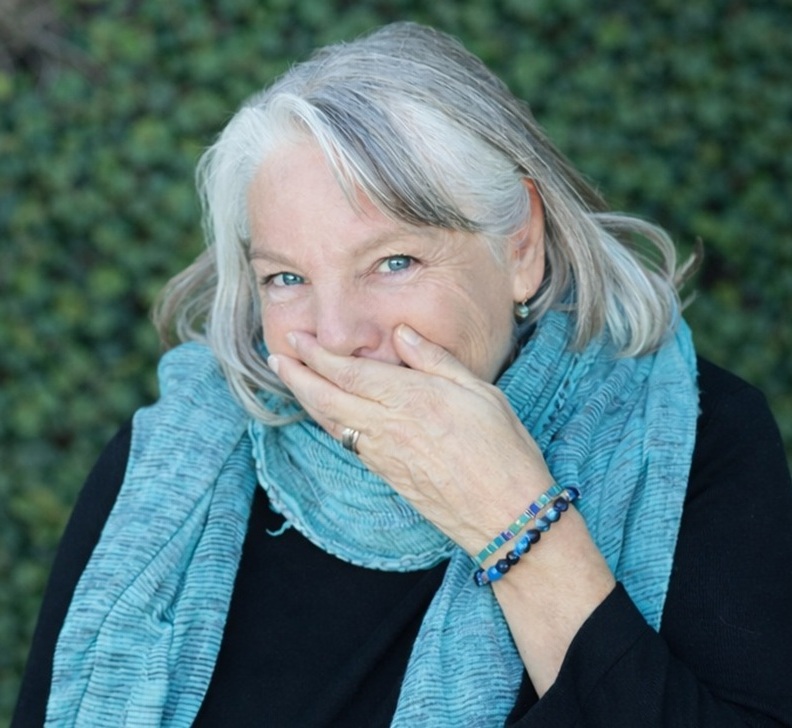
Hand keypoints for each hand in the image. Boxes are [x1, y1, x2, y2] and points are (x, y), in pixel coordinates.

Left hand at [268, 325, 554, 553]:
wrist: (504, 515)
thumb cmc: (502, 450)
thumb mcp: (479, 392)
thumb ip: (435, 360)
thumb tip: (401, 333)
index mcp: (409, 398)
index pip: (348, 371)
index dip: (316, 354)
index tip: (297, 338)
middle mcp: (386, 426)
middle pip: (326, 397)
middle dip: (296, 375)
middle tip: (276, 356)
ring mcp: (381, 453)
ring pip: (330, 421)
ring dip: (306, 398)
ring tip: (291, 379)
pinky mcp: (385, 473)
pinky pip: (346, 441)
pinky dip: (328, 421)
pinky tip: (327, 412)